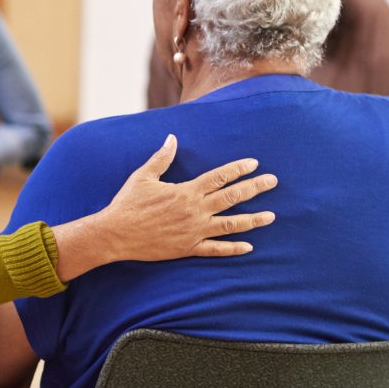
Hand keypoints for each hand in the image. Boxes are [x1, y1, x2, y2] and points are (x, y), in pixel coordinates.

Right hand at [74, 134, 276, 268]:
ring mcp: (194, 231)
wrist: (115, 233)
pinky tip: (249, 246)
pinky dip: (233, 248)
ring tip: (271, 216)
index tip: (254, 163)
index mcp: (186, 191)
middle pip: (232, 197)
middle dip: (255, 188)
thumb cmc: (128, 203)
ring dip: (253, 220)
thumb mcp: (143, 176)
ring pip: (231, 225)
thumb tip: (172, 138)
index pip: (219, 177)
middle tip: (273, 181)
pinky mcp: (188, 248)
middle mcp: (195, 211)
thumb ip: (162, 157)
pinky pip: (216, 250)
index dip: (238, 169)